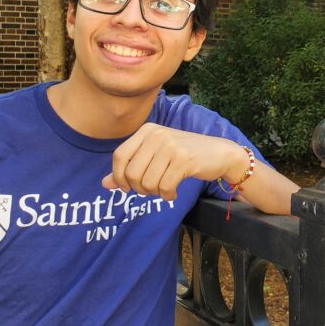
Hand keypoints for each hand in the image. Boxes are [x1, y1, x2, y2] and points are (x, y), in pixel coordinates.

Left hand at [101, 123, 247, 200]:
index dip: (119, 176)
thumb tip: (105, 184)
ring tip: (165, 188)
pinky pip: (165, 187)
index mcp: (147, 130)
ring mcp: (171, 146)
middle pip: (131, 173)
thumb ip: (130, 167)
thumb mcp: (155, 156)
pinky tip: (174, 192)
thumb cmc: (184, 155)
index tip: (128, 187)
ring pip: (147, 183)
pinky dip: (168, 195)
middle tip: (152, 189)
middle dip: (139, 189)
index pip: (119, 156)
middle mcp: (157, 135)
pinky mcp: (184, 160)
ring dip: (155, 192)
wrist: (220, 153)